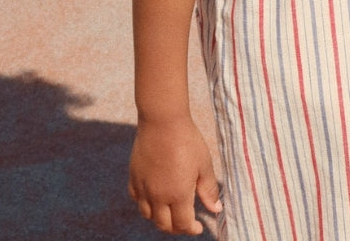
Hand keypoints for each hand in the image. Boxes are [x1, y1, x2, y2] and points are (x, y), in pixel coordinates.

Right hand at [128, 116, 221, 234]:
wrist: (162, 120)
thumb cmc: (187, 140)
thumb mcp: (204, 164)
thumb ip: (208, 189)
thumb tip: (216, 210)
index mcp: (178, 194)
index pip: (183, 224)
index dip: (191, 229)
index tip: (199, 227)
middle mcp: (158, 196)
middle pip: (164, 225)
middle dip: (176, 228)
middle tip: (186, 223)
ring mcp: (143, 187)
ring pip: (148, 215)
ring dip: (160, 218)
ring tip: (170, 212)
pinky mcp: (133, 177)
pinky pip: (137, 199)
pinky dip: (145, 204)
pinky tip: (154, 196)